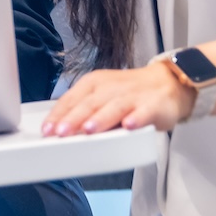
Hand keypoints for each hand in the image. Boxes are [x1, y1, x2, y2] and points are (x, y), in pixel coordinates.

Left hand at [42, 58, 194, 135]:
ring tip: (89, 130)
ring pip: (114, 106)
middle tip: (61, 132)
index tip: (47, 130)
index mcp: (94, 84)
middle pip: (89, 103)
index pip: (71, 99)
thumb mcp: (101, 97)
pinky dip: (136, 119)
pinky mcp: (153, 105)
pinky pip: (143, 112)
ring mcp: (132, 96)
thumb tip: (59, 130)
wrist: (167, 83)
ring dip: (101, 118)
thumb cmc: (128, 93)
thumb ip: (83, 111)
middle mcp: (111, 88)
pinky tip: (129, 126)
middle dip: (74, 118)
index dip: (58, 115)